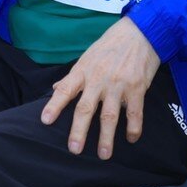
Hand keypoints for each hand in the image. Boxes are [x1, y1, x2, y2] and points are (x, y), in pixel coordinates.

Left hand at [40, 18, 160, 159]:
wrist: (141, 31)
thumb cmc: (111, 44)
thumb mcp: (88, 56)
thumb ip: (73, 76)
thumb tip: (56, 89)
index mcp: (84, 70)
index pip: (65, 89)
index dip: (55, 105)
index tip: (45, 120)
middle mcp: (99, 78)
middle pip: (86, 108)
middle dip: (79, 130)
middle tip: (74, 149)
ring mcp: (118, 84)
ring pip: (110, 115)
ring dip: (107, 137)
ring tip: (104, 155)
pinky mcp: (137, 88)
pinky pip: (134, 113)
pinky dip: (133, 128)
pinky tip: (131, 139)